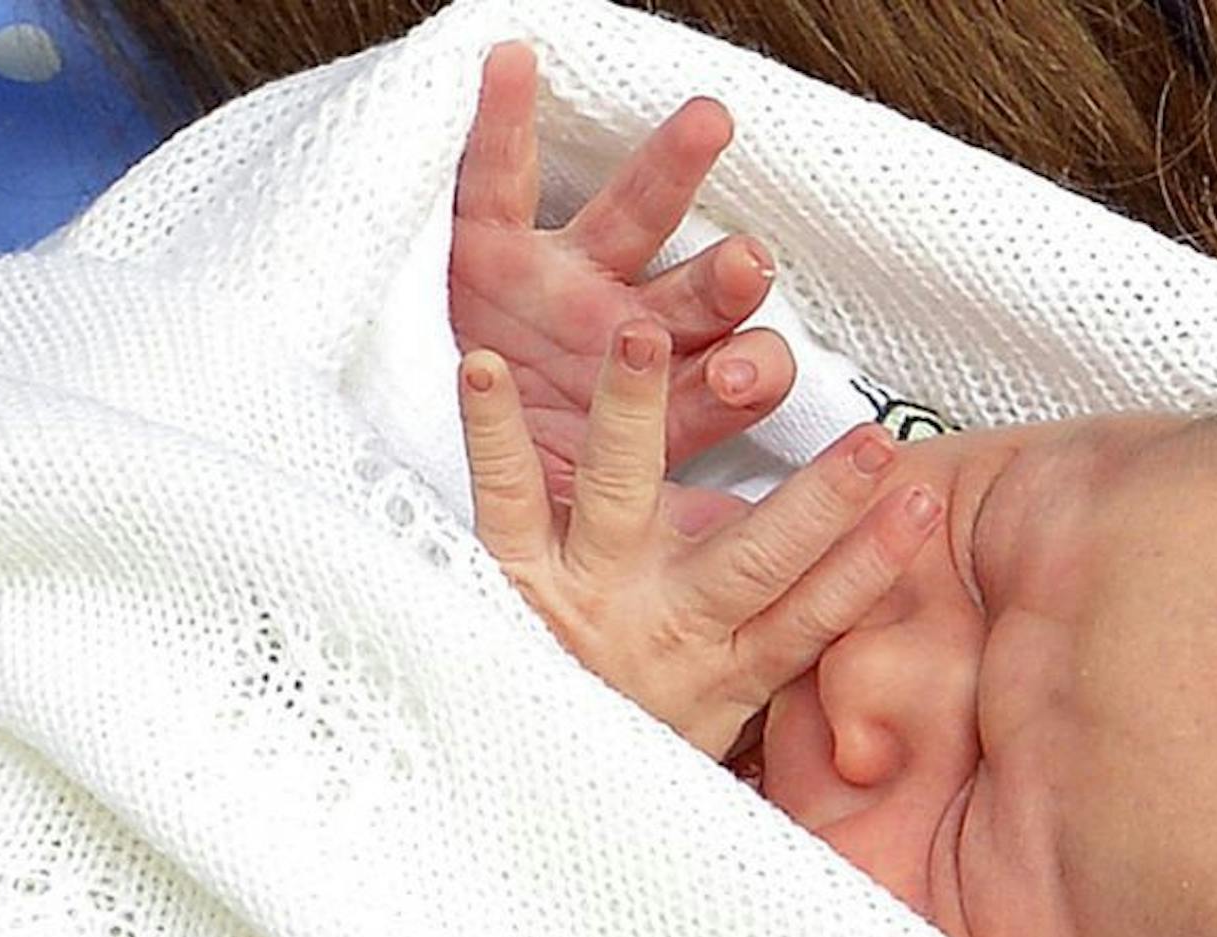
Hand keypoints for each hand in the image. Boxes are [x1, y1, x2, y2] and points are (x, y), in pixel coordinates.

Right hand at [449, 41, 796, 515]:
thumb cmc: (546, 519)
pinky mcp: (490, 248)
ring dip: (670, 174)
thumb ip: (688, 543)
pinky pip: (496, 176)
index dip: (743, 378)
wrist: (436, 479)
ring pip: (631, 220)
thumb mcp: (612, 543)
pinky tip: (514, 62)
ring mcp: (566, 286)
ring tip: (708, 127)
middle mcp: (628, 339)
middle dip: (724, 280)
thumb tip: (781, 594)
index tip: (761, 373)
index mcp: (665, 410)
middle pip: (695, 297)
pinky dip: (502, 120)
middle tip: (750, 262)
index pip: (721, 388)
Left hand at [458, 324, 940, 760]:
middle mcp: (664, 627)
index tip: (922, 502)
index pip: (814, 614)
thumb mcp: (725, 714)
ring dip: (634, 414)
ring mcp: (588, 595)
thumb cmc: (635, 731)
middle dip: (817, 502)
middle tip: (871, 444)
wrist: (524, 794)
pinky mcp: (511, 575)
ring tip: (645, 340)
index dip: (871, 563)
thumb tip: (862, 588)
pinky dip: (491, 430)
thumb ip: (778, 642)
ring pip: (621, 499)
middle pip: (754, 563)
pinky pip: (504, 496)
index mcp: (726, 665)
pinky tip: (482, 367)